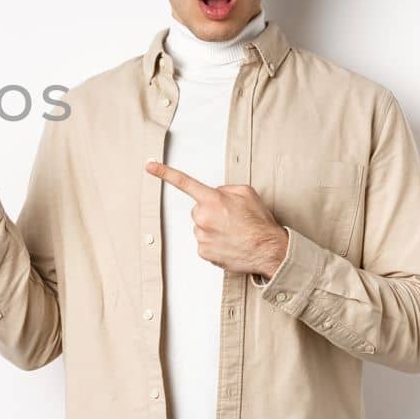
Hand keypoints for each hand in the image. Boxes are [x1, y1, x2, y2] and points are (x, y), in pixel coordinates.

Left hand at [145, 160, 288, 278]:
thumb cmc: (259, 223)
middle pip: (198, 209)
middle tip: (231, 219)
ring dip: (213, 228)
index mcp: (213, 200)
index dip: (164, 173)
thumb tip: (214, 194)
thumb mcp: (247, 193)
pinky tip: (229, 243)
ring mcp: (201, 236)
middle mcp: (203, 217)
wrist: (269, 251)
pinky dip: (214, 243)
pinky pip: (204, 242)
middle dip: (211, 212)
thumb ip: (225, 189)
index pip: (184, 182)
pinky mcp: (203, 252)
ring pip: (201, 227)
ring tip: (233, 233)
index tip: (150, 166)